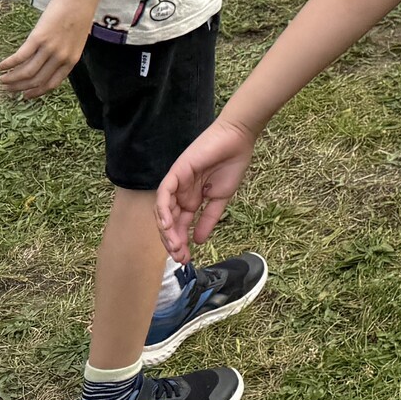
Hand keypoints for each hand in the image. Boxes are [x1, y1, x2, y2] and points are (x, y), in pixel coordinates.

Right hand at [0, 0, 92, 98]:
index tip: (25, 95)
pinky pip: (20, 57)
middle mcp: (61, 58)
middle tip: (7, 88)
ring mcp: (50, 49)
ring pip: (27, 72)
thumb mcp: (75, 39)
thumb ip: (63, 53)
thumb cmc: (79, 14)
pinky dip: (8, 64)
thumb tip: (47, 61)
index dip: (36, 92)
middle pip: (36, 81)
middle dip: (19, 88)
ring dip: (11, 78)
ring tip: (1, 79)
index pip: (51, 84)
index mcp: (72, 60)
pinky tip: (1, 66)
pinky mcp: (39, 38)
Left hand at [157, 116, 259, 263]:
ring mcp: (176, 183)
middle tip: (180, 258)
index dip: (182, 243)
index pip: (181, 225)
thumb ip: (208, 219)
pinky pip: (163, 194)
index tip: (186, 259)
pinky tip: (168, 225)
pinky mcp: (175, 173)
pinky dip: (163, 210)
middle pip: (169, 222)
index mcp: (191, 199)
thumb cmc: (232, 165)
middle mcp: (180, 194)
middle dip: (172, 241)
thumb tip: (199, 241)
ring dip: (167, 231)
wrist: (237, 140)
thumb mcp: (221, 198)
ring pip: (163, 211)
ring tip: (175, 246)